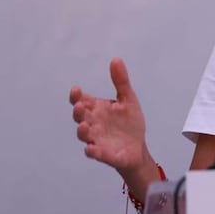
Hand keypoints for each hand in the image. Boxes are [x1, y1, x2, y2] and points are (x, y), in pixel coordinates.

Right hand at [70, 58, 151, 180]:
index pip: (82, 100)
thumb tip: (116, 59)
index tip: (76, 90)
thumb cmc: (129, 123)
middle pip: (80, 117)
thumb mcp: (128, 99)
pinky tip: (91, 148)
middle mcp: (93, 124)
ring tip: (83, 125)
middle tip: (80, 105)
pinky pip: (95, 153)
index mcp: (97, 109)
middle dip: (78, 112)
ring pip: (84, 135)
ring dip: (82, 131)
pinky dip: (92, 151)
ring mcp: (97, 139)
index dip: (76, 96)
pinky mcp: (104, 154)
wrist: (138, 147)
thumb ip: (121, 81)